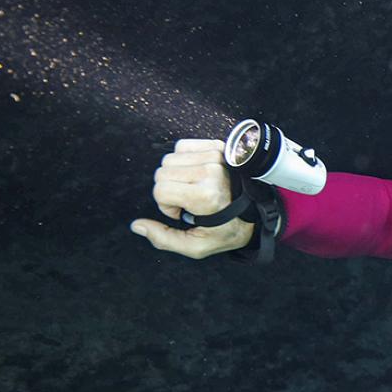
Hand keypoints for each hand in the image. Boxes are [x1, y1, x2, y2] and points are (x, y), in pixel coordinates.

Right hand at [129, 139, 255, 258]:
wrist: (255, 214)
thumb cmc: (225, 231)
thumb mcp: (196, 246)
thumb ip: (164, 239)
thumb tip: (136, 225)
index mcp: (205, 195)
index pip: (160, 189)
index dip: (165, 205)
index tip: (181, 212)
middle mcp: (211, 172)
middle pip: (162, 172)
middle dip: (168, 189)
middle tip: (187, 201)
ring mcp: (215, 156)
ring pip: (170, 158)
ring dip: (176, 174)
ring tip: (193, 188)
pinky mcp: (217, 147)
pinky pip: (183, 145)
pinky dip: (183, 159)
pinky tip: (195, 174)